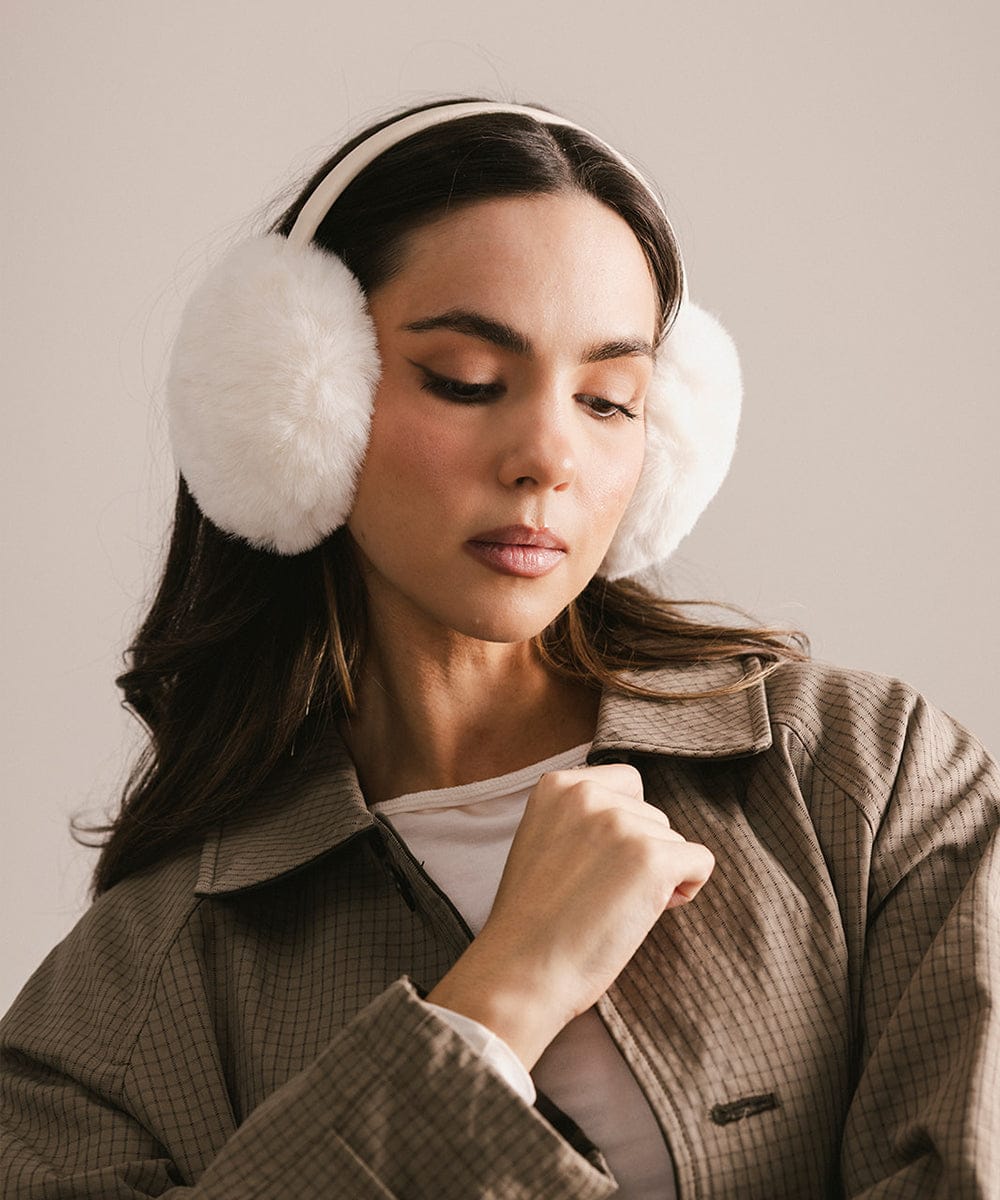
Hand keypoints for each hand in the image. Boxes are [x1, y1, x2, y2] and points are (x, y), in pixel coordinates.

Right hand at [426, 763, 713, 1068]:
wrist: (522, 971)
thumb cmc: (534, 920)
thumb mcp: (544, 841)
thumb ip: (583, 818)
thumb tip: (644, 822)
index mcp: (557, 785)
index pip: (627, 784)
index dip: (624, 827)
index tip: (595, 864)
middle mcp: (588, 794)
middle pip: (653, 815)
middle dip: (640, 852)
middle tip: (599, 894)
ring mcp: (621, 824)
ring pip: (674, 841)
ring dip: (658, 875)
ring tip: (610, 908)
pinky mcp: (652, 858)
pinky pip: (700, 862)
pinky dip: (685, 890)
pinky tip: (644, 913)